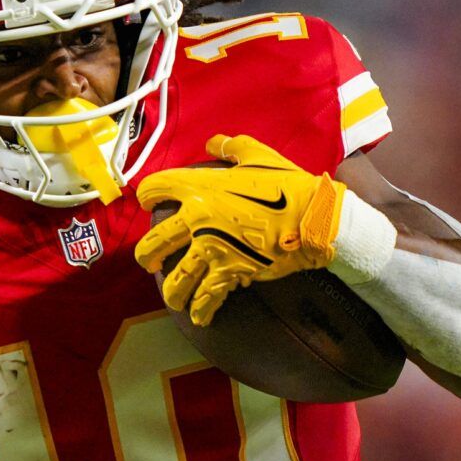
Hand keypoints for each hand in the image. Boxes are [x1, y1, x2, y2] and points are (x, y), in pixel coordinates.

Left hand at [135, 135, 347, 325]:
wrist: (313, 218)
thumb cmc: (288, 184)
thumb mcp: (259, 156)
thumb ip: (232, 147)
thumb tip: (214, 142)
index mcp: (200, 188)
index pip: (156, 187)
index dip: (148, 195)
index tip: (148, 203)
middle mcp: (198, 219)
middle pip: (155, 241)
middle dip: (147, 254)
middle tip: (149, 261)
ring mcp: (211, 249)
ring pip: (178, 278)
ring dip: (173, 292)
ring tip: (173, 299)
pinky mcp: (229, 271)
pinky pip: (208, 296)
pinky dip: (202, 310)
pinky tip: (199, 317)